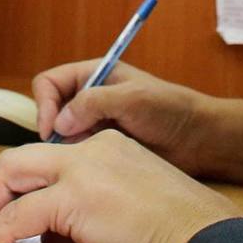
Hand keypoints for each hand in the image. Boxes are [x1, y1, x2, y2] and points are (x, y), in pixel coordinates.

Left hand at [0, 130, 242, 242]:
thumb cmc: (182, 241)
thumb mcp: (132, 214)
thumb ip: (89, 214)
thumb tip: (49, 236)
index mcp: (113, 148)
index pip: (50, 159)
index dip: (20, 186)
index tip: (4, 209)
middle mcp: (95, 149)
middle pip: (20, 160)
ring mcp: (82, 170)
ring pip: (10, 178)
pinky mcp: (73, 198)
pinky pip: (16, 216)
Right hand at [33, 60, 242, 185]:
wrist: (198, 139)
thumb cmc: (172, 109)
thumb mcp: (134, 99)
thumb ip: (95, 103)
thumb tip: (60, 123)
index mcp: (94, 74)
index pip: (49, 83)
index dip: (44, 104)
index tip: (53, 128)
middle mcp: (89, 97)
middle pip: (49, 111)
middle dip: (51, 130)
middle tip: (65, 149)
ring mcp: (95, 123)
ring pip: (60, 136)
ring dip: (65, 148)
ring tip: (83, 158)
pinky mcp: (102, 147)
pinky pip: (76, 153)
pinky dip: (77, 160)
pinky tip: (92, 167)